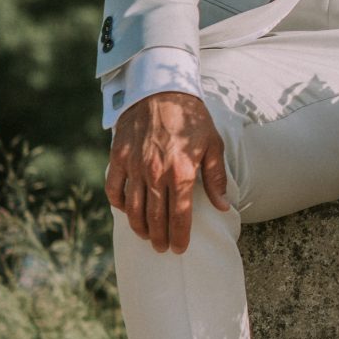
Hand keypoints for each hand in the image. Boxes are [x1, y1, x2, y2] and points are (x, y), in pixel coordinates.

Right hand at [106, 90, 229, 253]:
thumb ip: (216, 178)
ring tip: (146, 236)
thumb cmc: (191, 118)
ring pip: (132, 208)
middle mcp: (156, 173)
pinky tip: (127, 210)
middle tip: (162, 248)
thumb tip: (224, 206)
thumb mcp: (213, 145)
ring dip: (139, 226)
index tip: (179, 249)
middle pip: (154, 217)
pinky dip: (119, 204)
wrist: (161, 89)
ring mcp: (134, 166)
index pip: (179, 215)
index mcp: (182, 172)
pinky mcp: (118, 158)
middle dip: (159, 237)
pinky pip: (114, 189)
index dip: (179, 236)